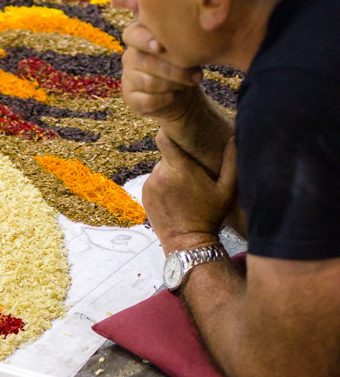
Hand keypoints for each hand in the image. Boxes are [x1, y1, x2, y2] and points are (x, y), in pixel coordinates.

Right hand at [121, 22, 202, 122]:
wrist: (180, 93)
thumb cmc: (183, 64)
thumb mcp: (183, 49)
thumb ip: (179, 44)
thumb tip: (186, 50)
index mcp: (139, 37)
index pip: (132, 35)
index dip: (144, 41)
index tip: (160, 47)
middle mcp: (129, 57)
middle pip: (148, 63)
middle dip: (176, 70)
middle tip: (197, 75)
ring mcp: (128, 78)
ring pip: (150, 83)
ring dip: (174, 85)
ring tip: (189, 83)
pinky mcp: (130, 98)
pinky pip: (149, 100)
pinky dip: (166, 99)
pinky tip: (176, 96)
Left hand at [142, 130, 237, 252]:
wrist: (187, 243)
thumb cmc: (210, 217)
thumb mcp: (227, 190)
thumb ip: (231, 162)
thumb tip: (233, 138)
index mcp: (180, 169)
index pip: (164, 137)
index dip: (170, 132)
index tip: (179, 134)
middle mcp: (160, 174)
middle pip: (166, 154)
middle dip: (178, 158)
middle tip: (192, 172)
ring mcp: (150, 185)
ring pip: (160, 167)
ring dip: (170, 172)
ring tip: (184, 189)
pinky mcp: (144, 195)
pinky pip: (153, 180)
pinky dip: (162, 184)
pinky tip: (174, 197)